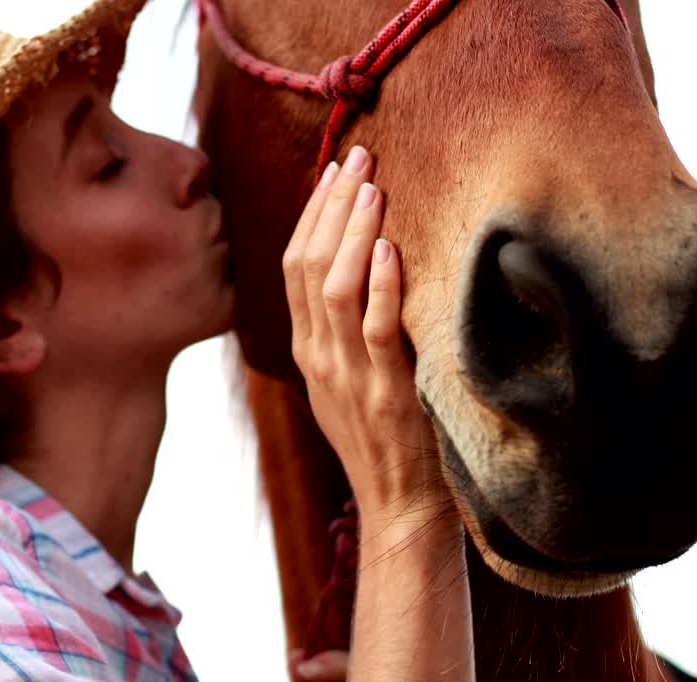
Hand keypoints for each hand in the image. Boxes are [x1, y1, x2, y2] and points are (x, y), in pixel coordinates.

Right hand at [282, 146, 439, 516]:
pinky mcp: (385, 394)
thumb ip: (345, 330)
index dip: (313, 213)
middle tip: (358, 156)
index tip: (336, 169)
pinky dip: (381, 286)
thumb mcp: (349, 381)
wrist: (401, 509)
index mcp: (307, 350)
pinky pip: (376, 331)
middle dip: (331, 205)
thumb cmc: (385, 441)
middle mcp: (318, 357)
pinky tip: (392, 249)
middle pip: (307, 264)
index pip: (294, 265)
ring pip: (334, 288)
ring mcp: (347, 376)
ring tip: (374, 187)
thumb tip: (366, 267)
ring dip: (353, 232)